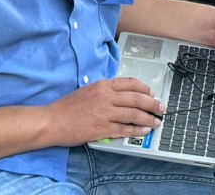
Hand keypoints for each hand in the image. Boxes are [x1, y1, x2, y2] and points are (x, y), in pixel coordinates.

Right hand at [43, 77, 163, 146]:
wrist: (53, 120)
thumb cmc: (68, 106)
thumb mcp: (89, 89)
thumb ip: (106, 90)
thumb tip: (122, 94)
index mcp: (104, 85)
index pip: (131, 83)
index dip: (145, 89)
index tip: (152, 93)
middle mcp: (107, 97)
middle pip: (137, 99)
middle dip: (152, 104)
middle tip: (161, 108)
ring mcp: (105, 113)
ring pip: (134, 114)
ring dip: (148, 118)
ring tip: (156, 121)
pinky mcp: (102, 129)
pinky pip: (124, 129)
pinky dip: (136, 130)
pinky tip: (144, 130)